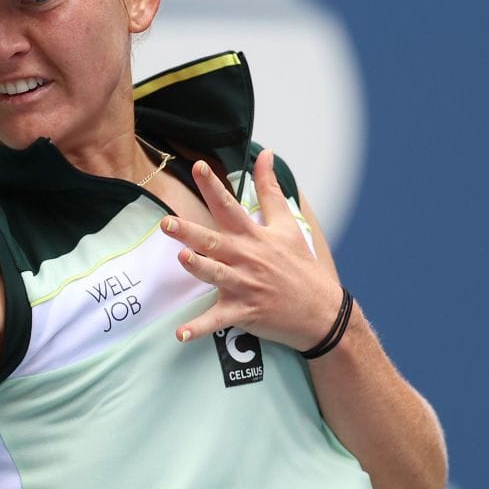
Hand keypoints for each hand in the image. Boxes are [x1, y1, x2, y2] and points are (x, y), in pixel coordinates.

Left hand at [159, 149, 344, 351]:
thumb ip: (270, 190)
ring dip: (199, 268)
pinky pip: (217, 322)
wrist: (322, 310)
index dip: (213, 186)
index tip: (197, 166)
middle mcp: (247, 259)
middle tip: (167, 223)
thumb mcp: (288, 224)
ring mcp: (245, 286)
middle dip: (190, 232)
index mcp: (255, 237)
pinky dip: (198, 329)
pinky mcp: (244, 312)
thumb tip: (265, 154)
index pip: (230, 206)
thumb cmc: (301, 266)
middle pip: (214, 241)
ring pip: (216, 275)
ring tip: (182, 259)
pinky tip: (180, 335)